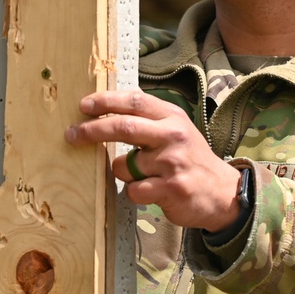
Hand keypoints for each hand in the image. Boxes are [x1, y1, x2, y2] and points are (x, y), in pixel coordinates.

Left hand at [64, 89, 242, 231]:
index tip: (83, 105)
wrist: (223, 192)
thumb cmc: (191, 160)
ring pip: (123, 165)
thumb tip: (112, 104)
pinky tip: (151, 191)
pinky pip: (133, 190)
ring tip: (142, 175)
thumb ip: (150, 118)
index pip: (135, 101)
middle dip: (92, 130)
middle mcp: (173, 135)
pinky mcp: (170, 188)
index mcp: (172, 117)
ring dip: (123, 172)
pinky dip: (135, 192)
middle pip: (124, 127)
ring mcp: (172, 162)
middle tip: (71, 134)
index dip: (106, 101)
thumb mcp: (177, 130)